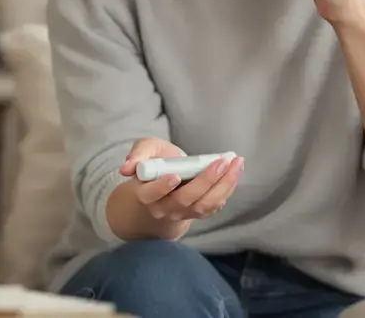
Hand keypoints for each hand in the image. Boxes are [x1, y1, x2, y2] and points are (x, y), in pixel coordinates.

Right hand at [111, 137, 243, 239]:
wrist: (164, 183)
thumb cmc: (154, 163)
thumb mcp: (145, 150)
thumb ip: (139, 154)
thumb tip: (128, 167)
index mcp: (145, 194)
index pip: (151, 194)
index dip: (162, 187)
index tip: (175, 176)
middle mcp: (164, 208)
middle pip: (184, 200)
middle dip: (205, 181)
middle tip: (220, 162)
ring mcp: (182, 213)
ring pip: (204, 205)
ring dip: (223, 186)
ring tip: (236, 164)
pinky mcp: (198, 212)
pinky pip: (214, 205)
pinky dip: (227, 189)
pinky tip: (235, 172)